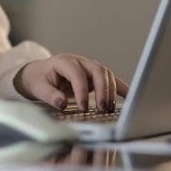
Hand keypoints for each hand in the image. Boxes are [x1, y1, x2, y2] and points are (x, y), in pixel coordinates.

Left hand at [13, 53, 128, 111]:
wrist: (39, 73)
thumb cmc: (39, 79)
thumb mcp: (38, 87)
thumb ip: (50, 95)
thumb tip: (62, 103)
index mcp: (64, 61)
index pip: (77, 74)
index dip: (82, 90)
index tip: (83, 107)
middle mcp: (79, 61)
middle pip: (97, 70)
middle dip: (102, 89)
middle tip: (102, 108)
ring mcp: (89, 66)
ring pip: (106, 74)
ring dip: (110, 91)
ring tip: (108, 109)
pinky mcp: (95, 75)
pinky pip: (111, 79)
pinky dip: (122, 88)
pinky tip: (132, 97)